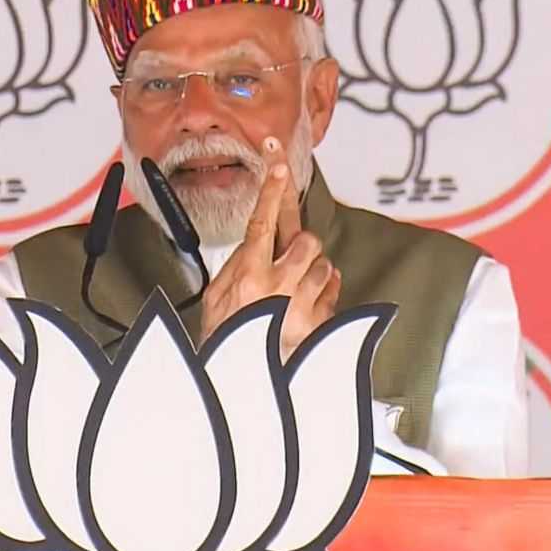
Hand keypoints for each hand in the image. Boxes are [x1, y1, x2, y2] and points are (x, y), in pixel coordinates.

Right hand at [199, 137, 339, 359]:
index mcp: (247, 279)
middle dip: (301, 247)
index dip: (271, 191)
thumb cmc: (226, 340)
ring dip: (312, 272)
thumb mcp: (216, 300)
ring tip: (292, 293)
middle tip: (288, 262)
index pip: (262, 223)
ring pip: (325, 265)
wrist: (240, 386)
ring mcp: (303, 309)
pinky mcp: (321, 326)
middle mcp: (277, 291)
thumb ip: (236, 266)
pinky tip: (303, 306)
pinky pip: (335, 290)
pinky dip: (323, 292)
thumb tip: (256, 243)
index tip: (278, 165)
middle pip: (306, 241)